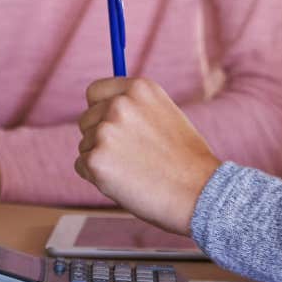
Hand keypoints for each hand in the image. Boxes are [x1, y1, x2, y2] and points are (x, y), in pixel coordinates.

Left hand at [75, 77, 219, 236]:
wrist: (199, 192)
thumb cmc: (185, 160)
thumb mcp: (165, 117)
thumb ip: (135, 110)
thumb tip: (103, 113)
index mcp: (139, 89)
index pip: (95, 91)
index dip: (100, 110)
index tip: (111, 126)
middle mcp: (120, 104)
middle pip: (86, 120)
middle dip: (100, 138)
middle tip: (130, 157)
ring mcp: (106, 131)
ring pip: (85, 145)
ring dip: (102, 159)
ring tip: (134, 171)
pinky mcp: (96, 159)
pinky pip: (82, 167)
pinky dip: (97, 178)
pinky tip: (124, 183)